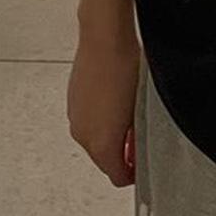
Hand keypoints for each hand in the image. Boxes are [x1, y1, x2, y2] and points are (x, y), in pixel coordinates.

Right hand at [68, 26, 141, 186]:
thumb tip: (138, 146)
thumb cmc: (126, 69)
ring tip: (131, 119)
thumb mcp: (141, 108)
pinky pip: (87, 121)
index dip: (132, 174)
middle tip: (141, 142)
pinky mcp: (73, 102)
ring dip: (110, 137)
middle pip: (104, 160)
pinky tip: (117, 103)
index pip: (116, 176)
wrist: (104, 39)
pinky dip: (101, 121)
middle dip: (121, 155)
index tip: (142, 166)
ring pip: (94, 140)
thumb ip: (137, 136)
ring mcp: (75, 118)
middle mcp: (83, 135)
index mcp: (101, 143)